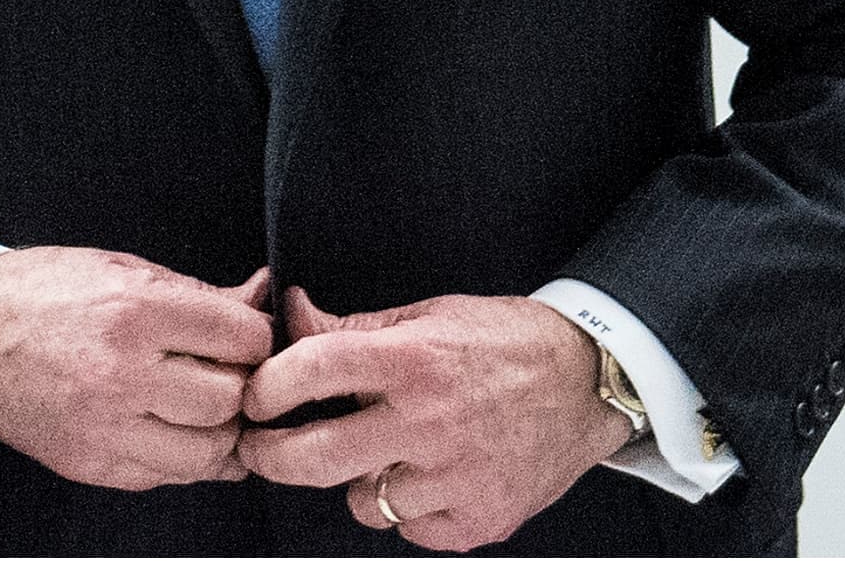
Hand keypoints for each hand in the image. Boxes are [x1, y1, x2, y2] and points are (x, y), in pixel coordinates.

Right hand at [0, 246, 275, 489]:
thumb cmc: (39, 294)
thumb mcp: (121, 268)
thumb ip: (198, 292)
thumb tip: (258, 295)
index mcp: (134, 312)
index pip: (241, 337)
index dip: (256, 336)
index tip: (246, 336)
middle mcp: (121, 374)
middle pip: (229, 399)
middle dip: (240, 386)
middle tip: (226, 372)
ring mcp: (103, 426)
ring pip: (206, 451)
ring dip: (217, 431)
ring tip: (203, 406)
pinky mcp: (89, 463)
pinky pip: (164, 476)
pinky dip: (180, 457)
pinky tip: (169, 429)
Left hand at [238, 286, 635, 550]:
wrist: (589, 383)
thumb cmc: (507, 343)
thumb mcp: (430, 315)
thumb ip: (354, 327)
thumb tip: (292, 317)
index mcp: (414, 360)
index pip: (313, 370)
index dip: (267, 386)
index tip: (256, 396)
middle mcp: (430, 422)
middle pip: (313, 459)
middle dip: (269, 457)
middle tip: (260, 448)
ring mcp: (455, 478)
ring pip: (360, 503)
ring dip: (358, 482)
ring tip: (384, 453)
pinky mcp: (477, 520)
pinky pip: (409, 529)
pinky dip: (408, 510)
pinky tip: (428, 477)